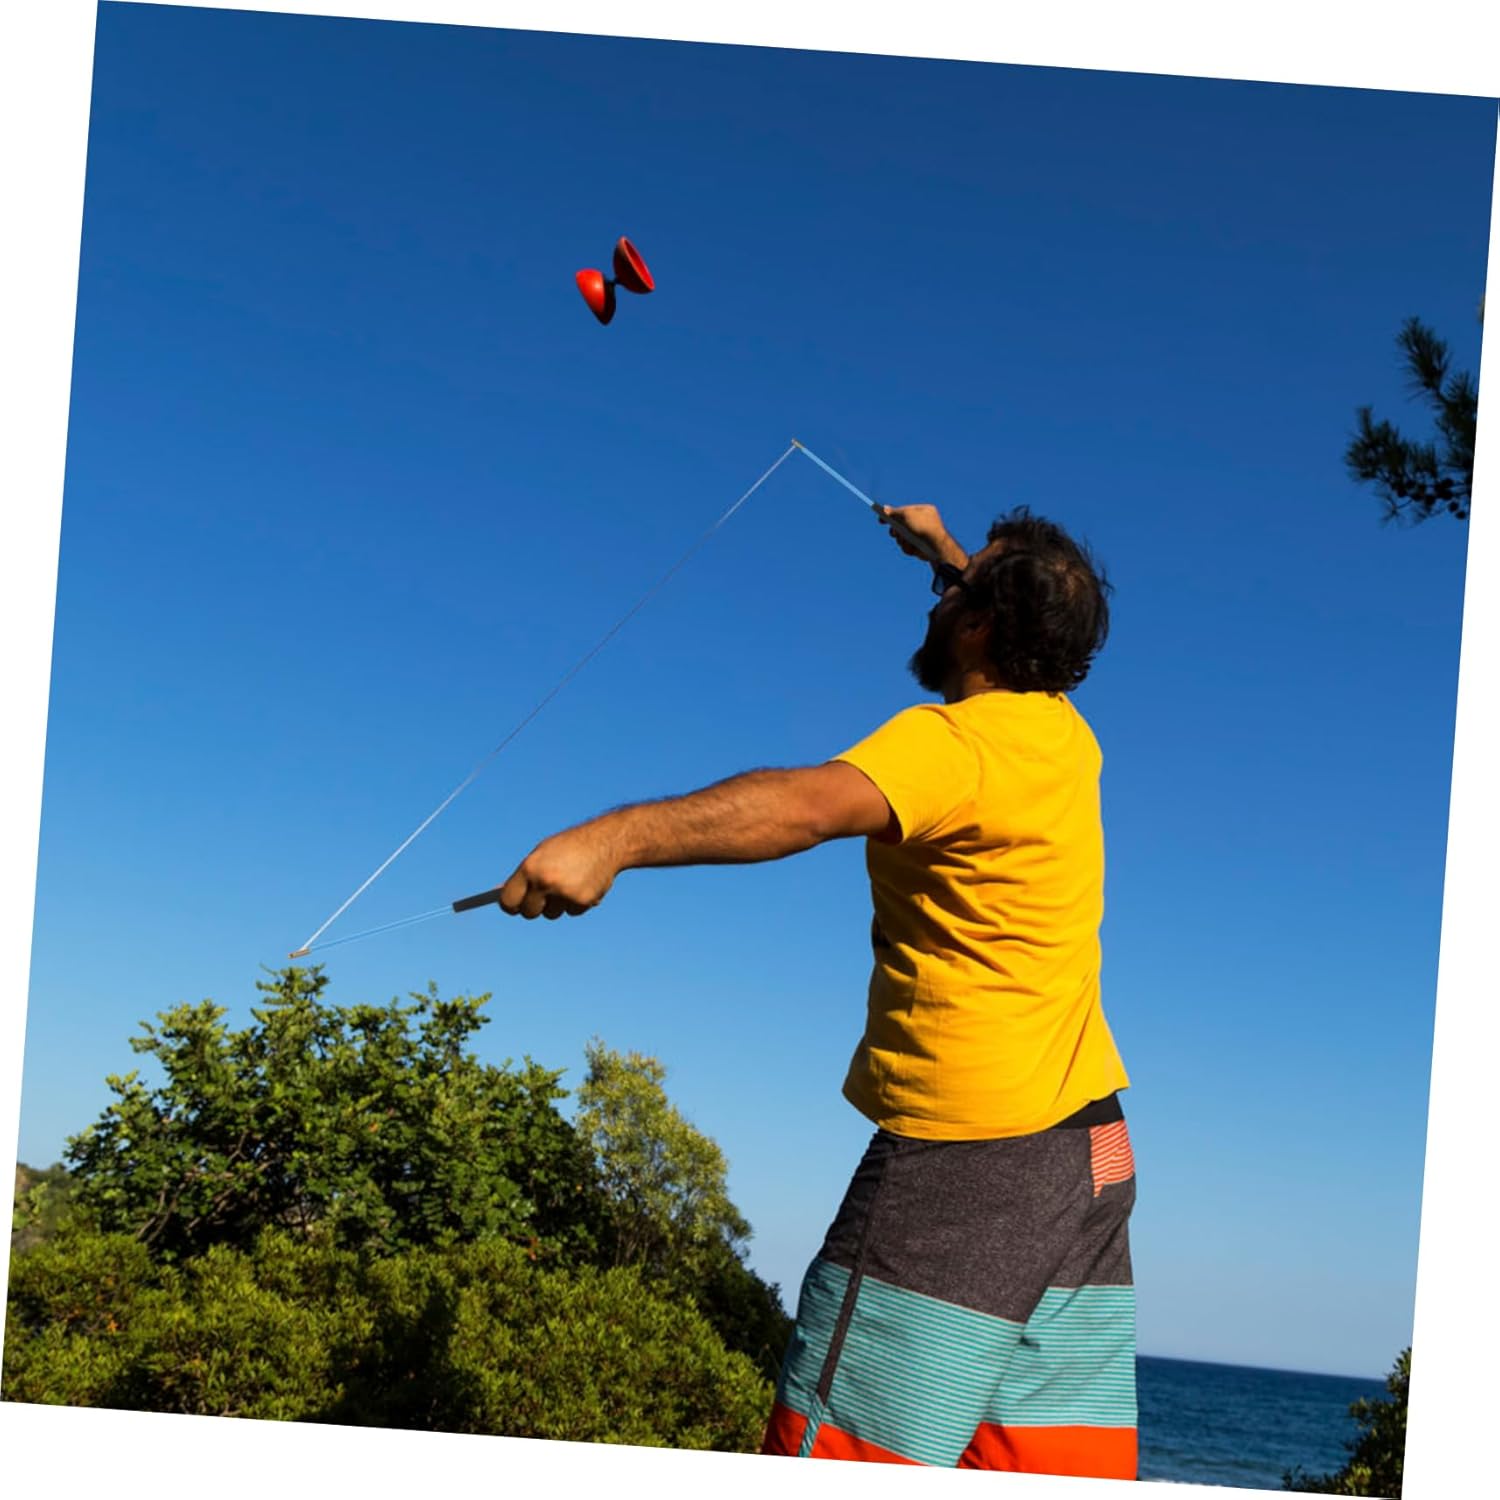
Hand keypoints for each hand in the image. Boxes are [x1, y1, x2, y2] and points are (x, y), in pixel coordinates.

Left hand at [498, 824, 620, 919]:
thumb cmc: (570, 846)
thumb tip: (503, 894)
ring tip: (569, 882)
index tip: (515, 906)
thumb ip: (525, 876)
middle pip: (529, 912)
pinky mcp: (582, 901)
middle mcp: (545, 882)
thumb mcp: (542, 854)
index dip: (511, 905)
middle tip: (545, 892)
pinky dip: (576, 903)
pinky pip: (571, 912)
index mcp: (530, 868)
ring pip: (552, 914)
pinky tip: (583, 884)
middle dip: (535, 906)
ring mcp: (564, 893)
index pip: (508, 901)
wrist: (605, 842)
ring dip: (557, 904)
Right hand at [876, 503, 965, 567]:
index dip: (892, 514)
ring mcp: (922, 535)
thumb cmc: (922, 527)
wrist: (935, 546)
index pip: (904, 511)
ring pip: (903, 538)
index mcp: (924, 510)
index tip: (881, 518)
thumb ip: (894, 512)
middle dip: (896, 530)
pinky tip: (913, 548)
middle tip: (894, 533)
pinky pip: (908, 546)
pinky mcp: (921, 547)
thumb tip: (884, 509)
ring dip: (901, 540)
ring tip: (906, 540)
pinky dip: (907, 547)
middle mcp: (924, 522)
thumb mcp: (906, 515)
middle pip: (902, 525)